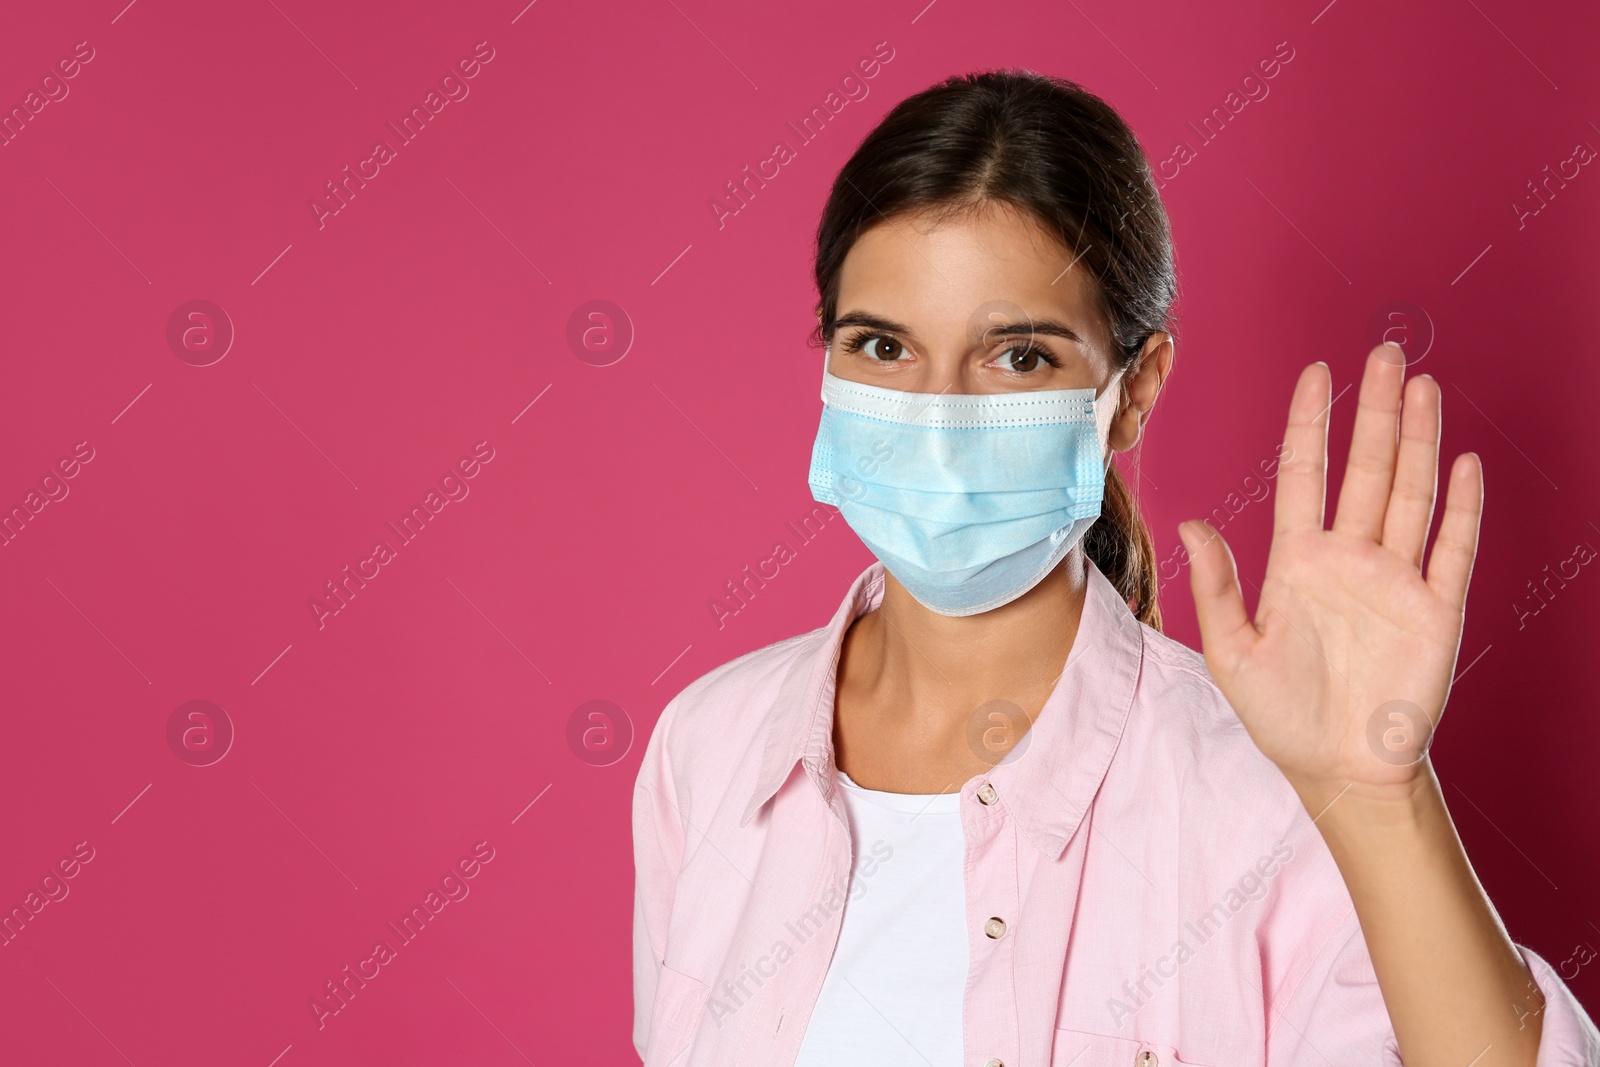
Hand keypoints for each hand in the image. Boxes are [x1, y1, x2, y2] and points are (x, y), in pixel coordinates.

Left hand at [1179, 344, 1483, 807]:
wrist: (1339, 770)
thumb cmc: (1281, 716)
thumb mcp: (1232, 652)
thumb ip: (1217, 586)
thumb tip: (1192, 524)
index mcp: (1298, 563)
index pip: (1304, 475)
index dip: (1310, 424)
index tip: (1315, 373)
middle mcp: (1349, 559)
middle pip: (1364, 468)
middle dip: (1372, 411)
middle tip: (1382, 354)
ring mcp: (1396, 579)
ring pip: (1409, 493)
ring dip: (1416, 440)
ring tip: (1420, 386)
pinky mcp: (1435, 609)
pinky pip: (1452, 548)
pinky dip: (1461, 507)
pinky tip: (1461, 462)